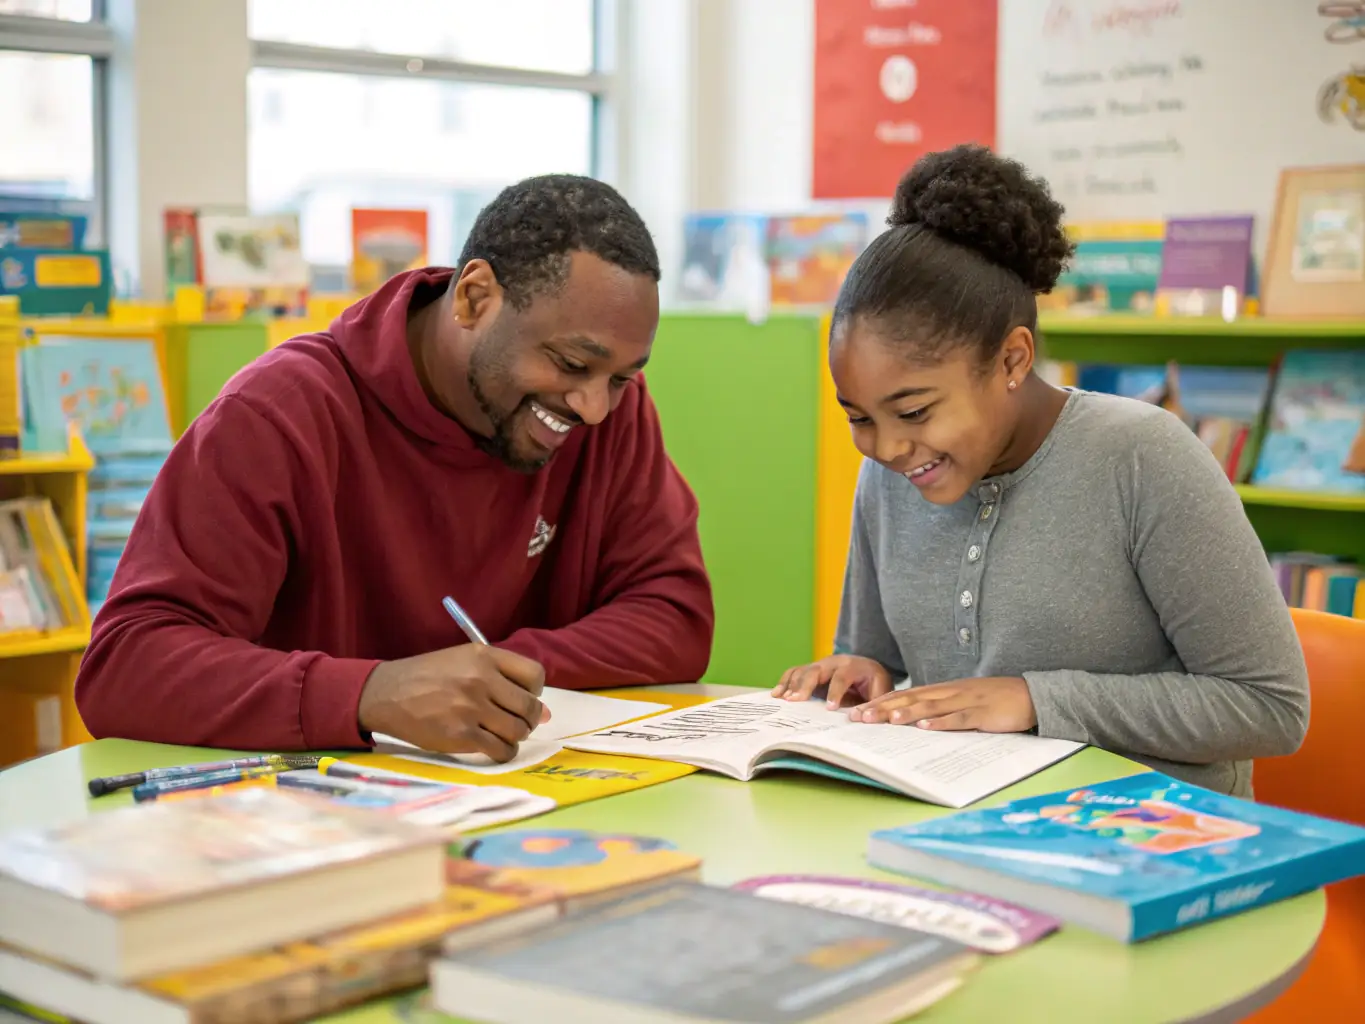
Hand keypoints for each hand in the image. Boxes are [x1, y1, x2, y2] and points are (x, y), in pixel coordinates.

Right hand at [357, 644, 548, 761]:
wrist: (386, 693)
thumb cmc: (427, 676)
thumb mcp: (463, 661)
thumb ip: (502, 679)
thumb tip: (545, 713)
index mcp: (484, 656)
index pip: (535, 675)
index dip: (535, 691)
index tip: (523, 698)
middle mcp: (481, 679)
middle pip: (530, 707)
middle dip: (529, 719)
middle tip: (516, 722)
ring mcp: (471, 708)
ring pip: (518, 731)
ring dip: (516, 737)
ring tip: (502, 734)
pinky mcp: (461, 735)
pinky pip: (500, 750)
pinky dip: (503, 752)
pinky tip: (493, 748)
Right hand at [771, 655, 893, 707]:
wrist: (869, 669)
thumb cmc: (874, 685)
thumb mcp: (879, 692)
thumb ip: (871, 704)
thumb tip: (860, 718)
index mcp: (853, 666)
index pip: (841, 677)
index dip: (835, 692)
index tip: (830, 708)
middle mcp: (833, 661)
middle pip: (816, 670)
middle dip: (805, 686)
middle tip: (795, 701)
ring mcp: (820, 664)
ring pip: (802, 670)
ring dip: (791, 685)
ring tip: (782, 699)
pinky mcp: (810, 670)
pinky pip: (794, 673)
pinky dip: (784, 682)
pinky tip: (776, 694)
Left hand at [849, 677, 1035, 732]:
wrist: (1029, 694)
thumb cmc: (993, 700)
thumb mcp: (962, 701)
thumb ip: (939, 707)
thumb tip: (912, 720)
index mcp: (943, 690)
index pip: (905, 695)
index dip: (881, 702)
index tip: (857, 711)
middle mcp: (950, 692)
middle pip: (911, 700)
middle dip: (883, 708)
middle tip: (859, 716)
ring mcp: (966, 701)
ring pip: (931, 707)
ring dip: (907, 714)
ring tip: (886, 721)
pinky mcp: (982, 713)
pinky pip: (959, 719)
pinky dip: (942, 723)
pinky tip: (926, 728)